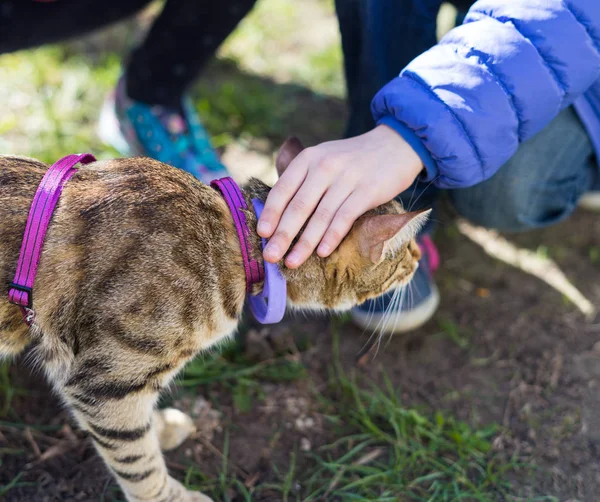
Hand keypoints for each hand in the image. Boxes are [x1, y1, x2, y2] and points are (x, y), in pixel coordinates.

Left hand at [257, 124, 423, 267]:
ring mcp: (346, 178)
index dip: (271, 213)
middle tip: (270, 257)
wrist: (396, 144)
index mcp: (308, 158)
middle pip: (298, 206)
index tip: (261, 234)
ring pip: (320, 216)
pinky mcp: (367, 190)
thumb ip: (303, 180)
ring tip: (292, 262)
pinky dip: (332, 236)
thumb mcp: (324, 158)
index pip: (283, 189)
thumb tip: (277, 214)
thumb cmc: (353, 160)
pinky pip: (344, 217)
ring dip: (304, 242)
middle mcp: (324, 166)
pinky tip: (321, 252)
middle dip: (282, 235)